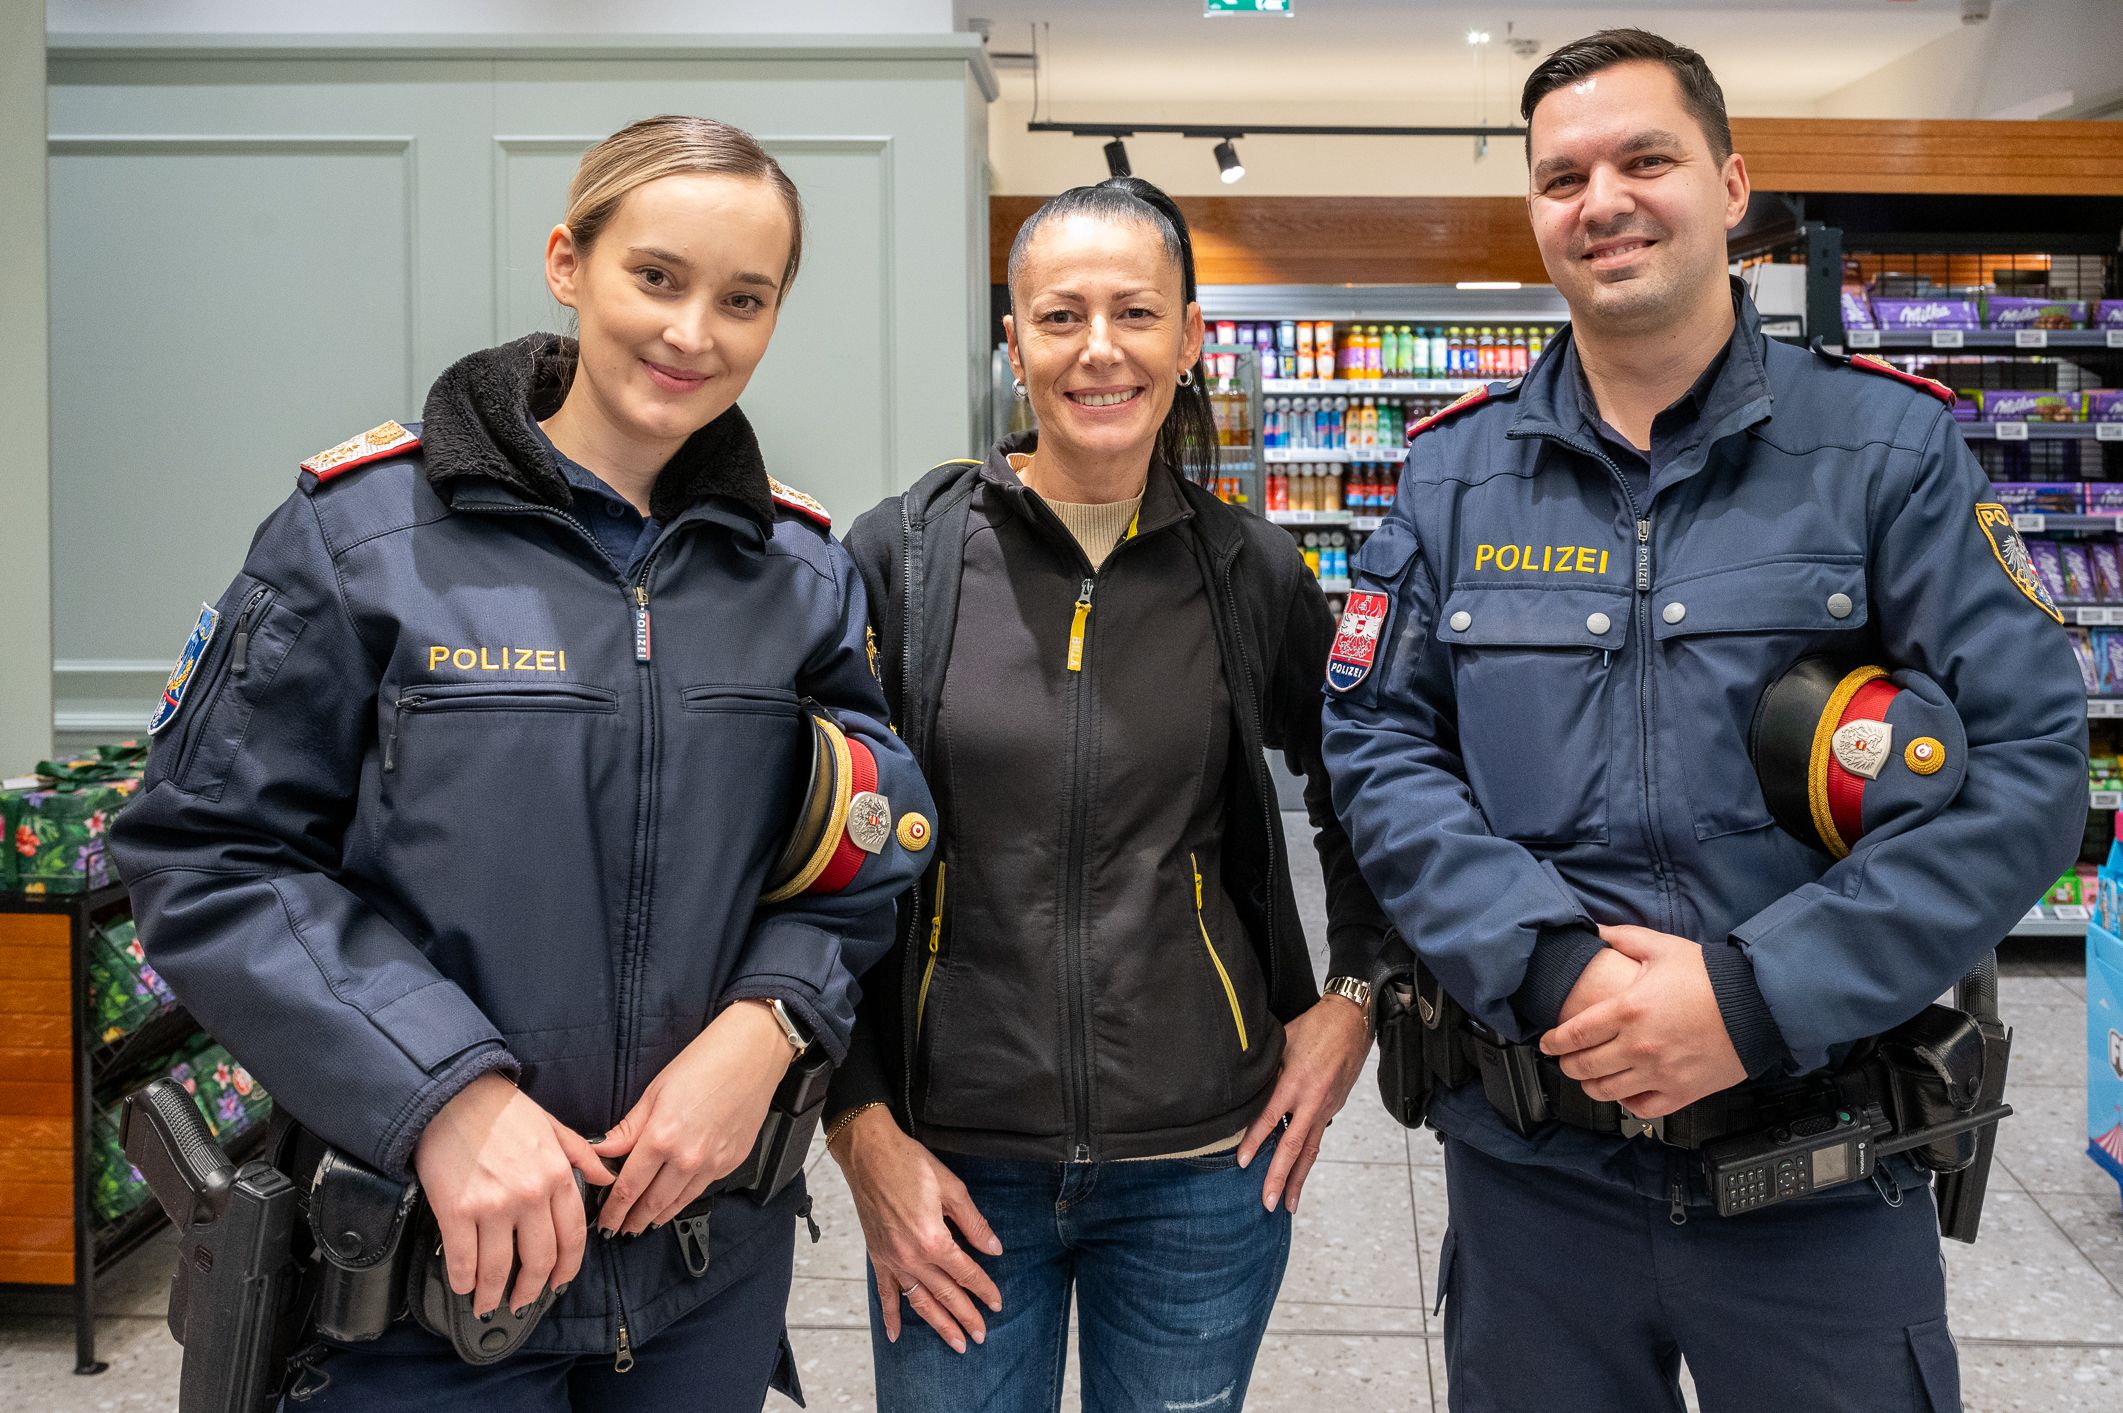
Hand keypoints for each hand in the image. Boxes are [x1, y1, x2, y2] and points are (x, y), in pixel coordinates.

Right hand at [412, 1072, 613, 1318]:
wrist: (452, 1095)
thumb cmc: (500, 1110)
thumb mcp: (553, 1126)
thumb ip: (581, 1156)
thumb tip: (606, 1179)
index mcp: (557, 1176)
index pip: (572, 1236)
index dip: (566, 1268)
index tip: (558, 1283)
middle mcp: (530, 1195)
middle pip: (538, 1260)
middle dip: (531, 1289)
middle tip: (522, 1301)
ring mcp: (493, 1206)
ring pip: (499, 1268)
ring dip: (494, 1294)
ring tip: (488, 1303)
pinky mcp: (457, 1211)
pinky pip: (464, 1260)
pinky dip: (463, 1281)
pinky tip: (464, 1287)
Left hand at [593, 999, 794, 1236]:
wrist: (752, 1055)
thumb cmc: (704, 1063)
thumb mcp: (654, 1092)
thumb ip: (626, 1129)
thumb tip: (599, 1149)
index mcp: (661, 1138)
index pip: (629, 1187)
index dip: (613, 1209)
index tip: (604, 1220)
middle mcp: (687, 1157)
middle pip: (652, 1203)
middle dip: (632, 1221)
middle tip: (619, 1231)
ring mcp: (713, 1163)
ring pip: (678, 1203)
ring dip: (657, 1217)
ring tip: (644, 1225)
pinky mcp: (731, 1162)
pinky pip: (701, 1189)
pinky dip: (684, 1200)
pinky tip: (674, 1201)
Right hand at [829, 1106, 1001, 1352]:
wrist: (868, 1154)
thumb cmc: (909, 1164)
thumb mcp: (952, 1189)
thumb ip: (974, 1223)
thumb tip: (993, 1248)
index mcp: (934, 1240)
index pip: (966, 1273)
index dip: (984, 1289)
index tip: (996, 1303)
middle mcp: (911, 1256)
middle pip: (945, 1294)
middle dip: (966, 1317)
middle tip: (980, 1336)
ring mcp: (891, 1259)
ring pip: (919, 1301)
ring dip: (938, 1324)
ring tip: (954, 1343)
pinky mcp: (877, 1256)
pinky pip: (885, 1292)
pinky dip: (890, 1315)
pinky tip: (895, 1334)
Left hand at [1238, 993, 1369, 1213]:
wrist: (1352, 1020)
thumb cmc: (1314, 1026)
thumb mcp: (1282, 1043)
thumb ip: (1267, 1071)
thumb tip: (1244, 1093)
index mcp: (1295, 1082)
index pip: (1269, 1119)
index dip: (1254, 1142)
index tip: (1242, 1163)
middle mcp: (1313, 1100)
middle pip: (1293, 1146)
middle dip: (1280, 1178)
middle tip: (1268, 1203)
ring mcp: (1326, 1107)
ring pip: (1310, 1150)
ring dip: (1299, 1179)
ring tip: (1289, 1204)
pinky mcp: (1334, 1107)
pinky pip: (1317, 1138)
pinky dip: (1308, 1158)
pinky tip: (1299, 1173)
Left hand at [1538, 925, 1746, 1117]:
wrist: (1757, 1006)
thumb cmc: (1710, 977)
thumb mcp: (1661, 947)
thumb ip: (1622, 938)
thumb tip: (1594, 930)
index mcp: (1628, 1010)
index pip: (1574, 1033)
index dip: (1553, 1041)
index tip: (1546, 1043)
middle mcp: (1638, 1045)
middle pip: (1584, 1066)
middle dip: (1567, 1064)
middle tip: (1565, 1060)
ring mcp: (1659, 1073)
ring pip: (1607, 1091)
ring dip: (1590, 1085)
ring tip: (1589, 1077)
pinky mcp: (1682, 1092)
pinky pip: (1642, 1108)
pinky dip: (1627, 1103)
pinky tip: (1624, 1092)